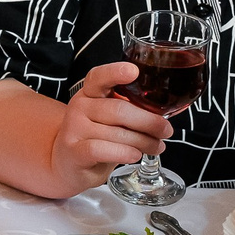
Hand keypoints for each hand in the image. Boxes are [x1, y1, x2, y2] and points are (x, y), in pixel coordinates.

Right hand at [50, 63, 173, 188]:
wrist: (69, 163)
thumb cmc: (97, 138)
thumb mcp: (110, 118)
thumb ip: (130, 110)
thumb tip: (163, 115)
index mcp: (90, 93)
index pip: (99, 77)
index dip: (115, 72)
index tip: (134, 71)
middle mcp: (80, 107)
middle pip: (119, 110)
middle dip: (149, 122)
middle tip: (166, 130)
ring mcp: (74, 129)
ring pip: (117, 133)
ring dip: (143, 142)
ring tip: (156, 146)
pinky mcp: (74, 151)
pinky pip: (103, 149)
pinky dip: (124, 153)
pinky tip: (135, 155)